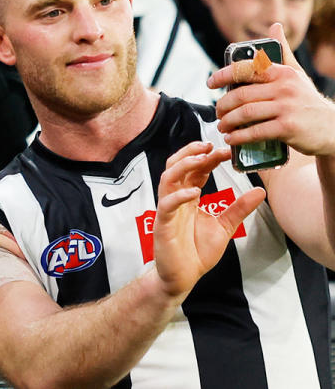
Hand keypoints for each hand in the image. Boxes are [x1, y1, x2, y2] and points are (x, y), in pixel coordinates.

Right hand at [152, 141, 264, 299]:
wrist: (183, 277)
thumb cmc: (197, 252)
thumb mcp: (225, 226)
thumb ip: (239, 208)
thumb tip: (261, 191)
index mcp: (188, 198)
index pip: (194, 170)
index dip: (207, 157)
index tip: (226, 151)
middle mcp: (175, 200)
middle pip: (176, 166)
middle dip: (191, 153)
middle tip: (211, 146)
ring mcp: (168, 211)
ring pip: (167, 179)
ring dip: (183, 165)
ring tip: (201, 159)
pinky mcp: (163, 225)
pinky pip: (166, 205)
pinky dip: (179, 196)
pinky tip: (195, 192)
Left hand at [209, 23, 334, 155]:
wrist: (333, 127)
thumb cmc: (307, 100)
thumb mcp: (297, 74)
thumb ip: (283, 52)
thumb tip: (275, 26)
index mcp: (282, 72)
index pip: (246, 69)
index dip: (223, 75)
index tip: (210, 83)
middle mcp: (284, 88)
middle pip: (241, 94)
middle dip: (223, 105)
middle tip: (218, 112)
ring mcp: (286, 108)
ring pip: (245, 113)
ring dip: (228, 121)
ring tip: (222, 126)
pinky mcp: (287, 128)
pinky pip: (255, 132)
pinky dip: (239, 136)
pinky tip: (231, 138)